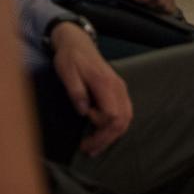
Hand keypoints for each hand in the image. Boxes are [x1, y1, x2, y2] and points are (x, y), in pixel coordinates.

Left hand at [50, 22, 132, 154]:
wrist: (78, 43)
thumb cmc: (70, 58)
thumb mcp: (67, 72)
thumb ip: (76, 91)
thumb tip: (84, 111)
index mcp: (105, 83)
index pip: (112, 114)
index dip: (100, 125)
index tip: (85, 123)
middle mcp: (117, 87)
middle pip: (122, 120)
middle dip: (106, 139)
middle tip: (88, 149)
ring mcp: (121, 88)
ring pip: (126, 118)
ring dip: (112, 135)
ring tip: (95, 146)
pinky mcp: (119, 90)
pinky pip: (125, 113)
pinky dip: (116, 127)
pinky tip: (102, 132)